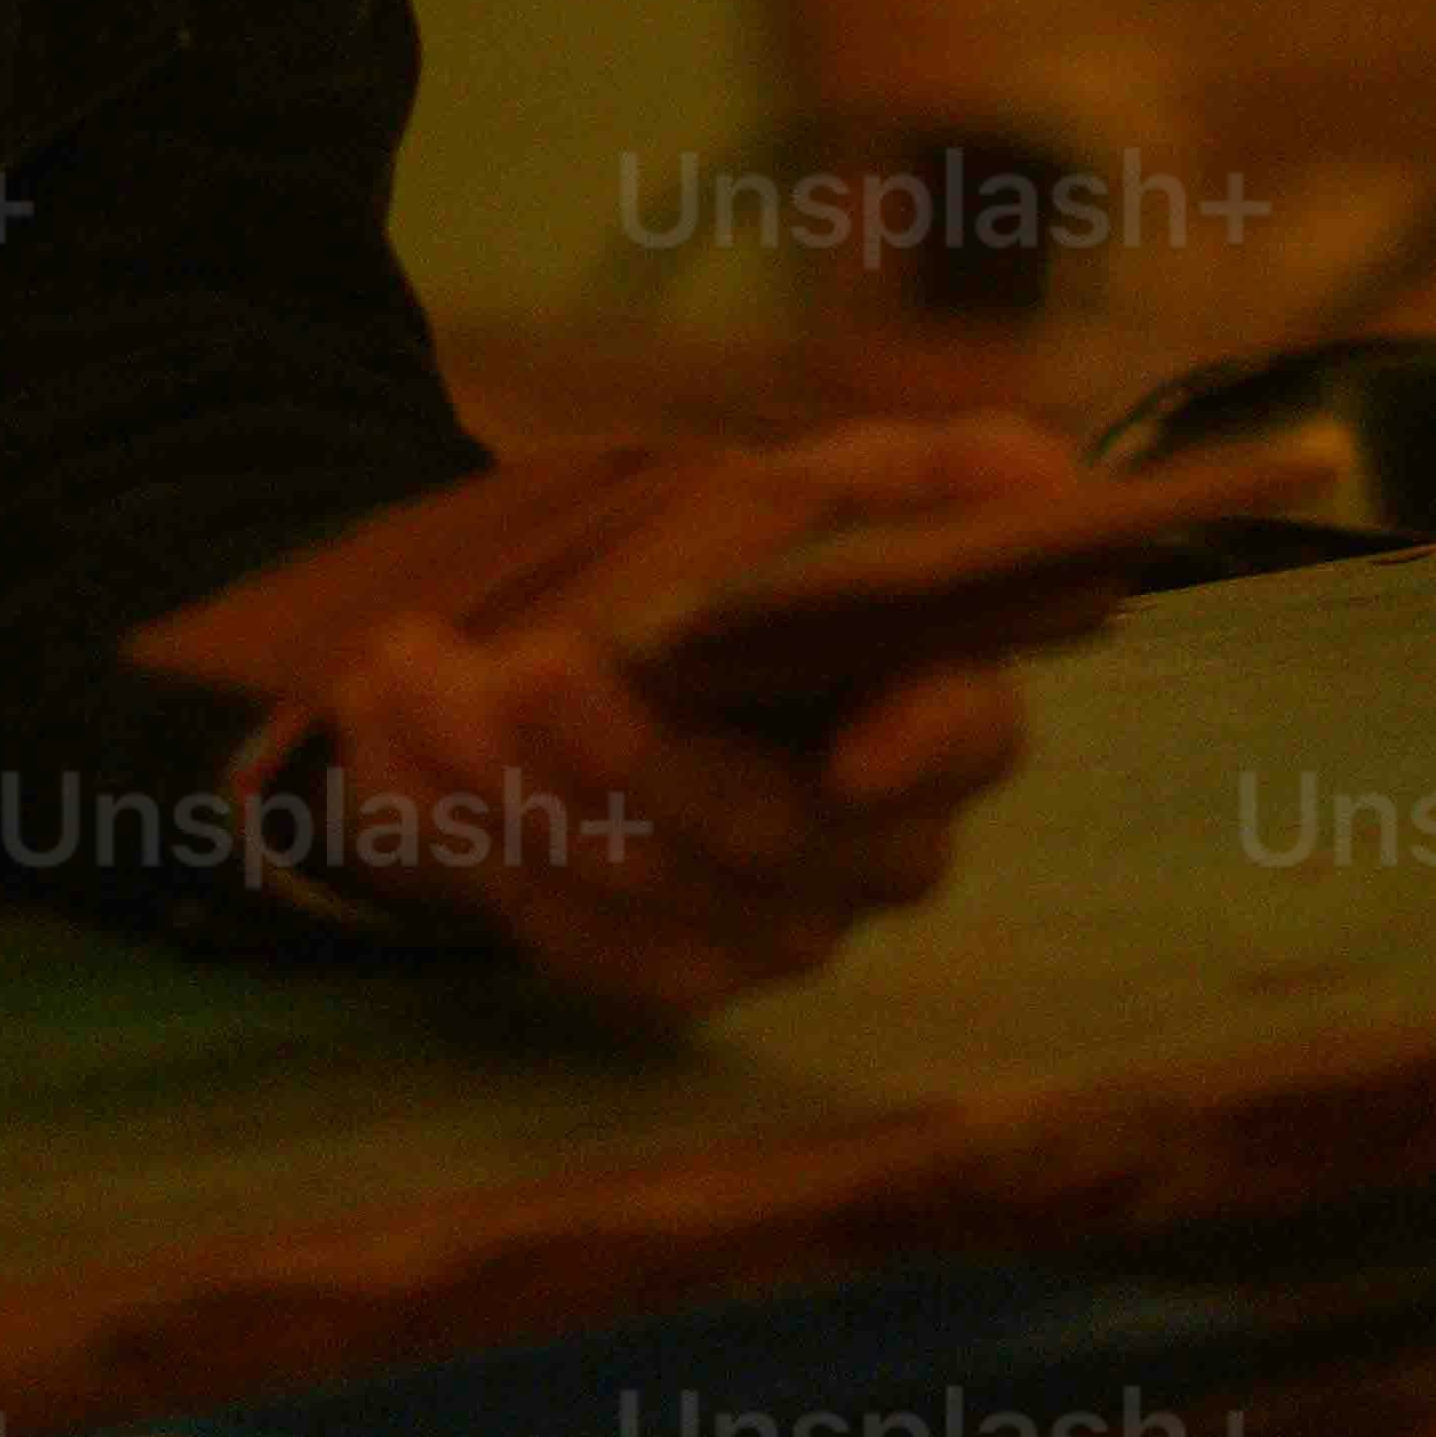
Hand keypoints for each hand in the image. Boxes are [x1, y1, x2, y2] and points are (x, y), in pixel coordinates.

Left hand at [296, 408, 1061, 1022]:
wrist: (596, 646)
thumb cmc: (739, 570)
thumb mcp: (822, 494)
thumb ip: (930, 477)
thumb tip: (1048, 466)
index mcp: (937, 719)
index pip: (963, 739)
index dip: (923, 745)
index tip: (855, 744)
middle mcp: (867, 852)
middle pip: (765, 829)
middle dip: (640, 752)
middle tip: (533, 664)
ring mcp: (762, 931)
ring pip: (641, 886)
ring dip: (510, 781)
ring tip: (409, 669)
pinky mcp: (652, 970)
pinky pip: (555, 929)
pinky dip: (455, 828)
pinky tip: (387, 730)